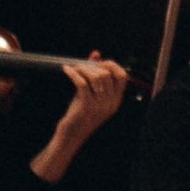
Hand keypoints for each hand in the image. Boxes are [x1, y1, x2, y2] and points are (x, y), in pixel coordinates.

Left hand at [33, 51, 129, 176]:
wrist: (71, 136)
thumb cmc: (79, 114)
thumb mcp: (89, 94)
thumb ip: (94, 75)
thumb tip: (96, 54)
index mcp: (116, 101)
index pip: (123, 77)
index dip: (112, 65)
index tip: (99, 62)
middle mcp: (110, 103)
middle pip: (107, 74)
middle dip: (93, 65)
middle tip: (82, 65)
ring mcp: (99, 106)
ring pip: (95, 77)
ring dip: (83, 68)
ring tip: (73, 68)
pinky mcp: (86, 107)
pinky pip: (82, 83)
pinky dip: (73, 74)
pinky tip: (67, 70)